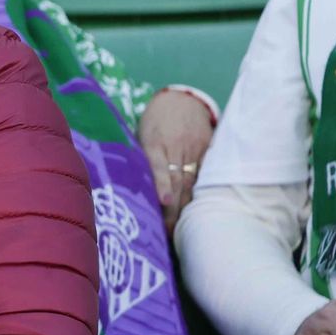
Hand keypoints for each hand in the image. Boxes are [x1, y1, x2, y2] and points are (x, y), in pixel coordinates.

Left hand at [139, 90, 214, 229]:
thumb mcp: (141, 135)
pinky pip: (206, 176)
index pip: (159, 165)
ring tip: (183, 231)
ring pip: (194, 182)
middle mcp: (178, 146)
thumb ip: (139, 159)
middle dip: (174, 209)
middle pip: (179, 181)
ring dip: (188, 207)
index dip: (162, 184)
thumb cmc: (153, 122)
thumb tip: (125, 187)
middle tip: (169, 234)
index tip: (164, 202)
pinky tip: (201, 213)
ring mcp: (197, 149)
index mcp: (156, 142)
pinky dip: (203, 195)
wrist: (181, 100)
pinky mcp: (210, 152)